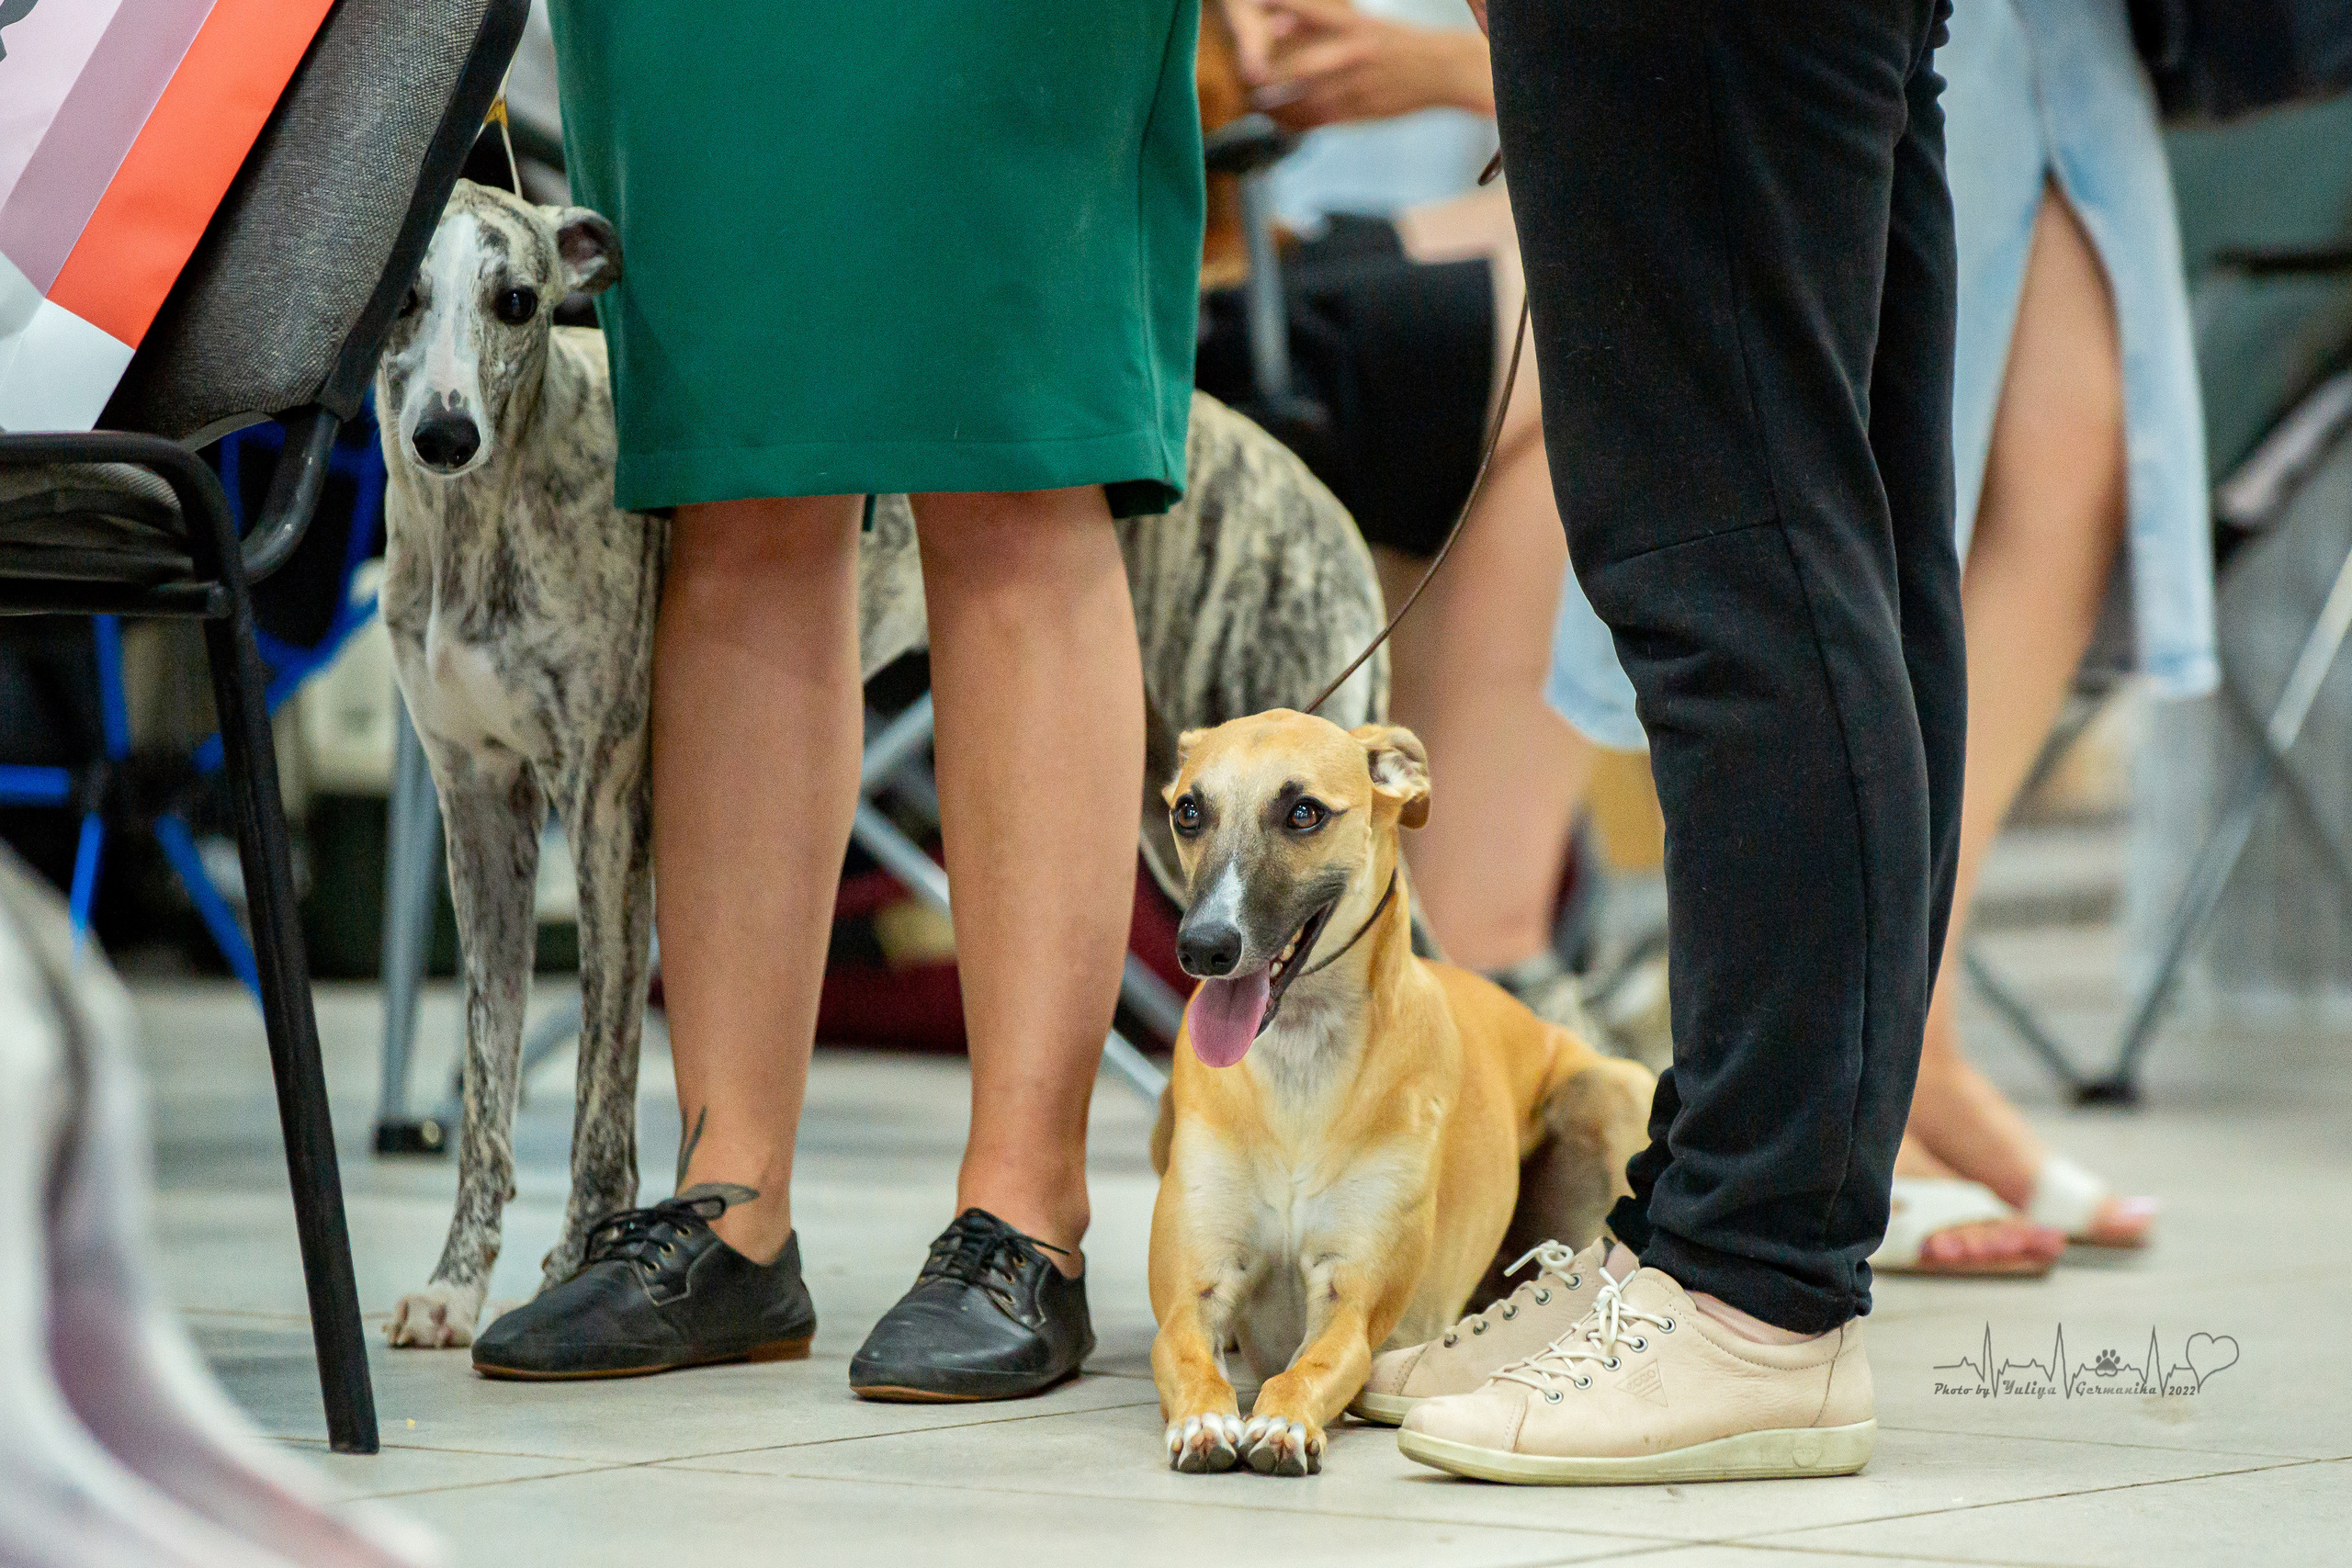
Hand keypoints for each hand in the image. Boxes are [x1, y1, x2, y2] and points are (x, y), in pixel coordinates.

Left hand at [1232, 0, 1494, 127]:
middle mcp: (1354, 55)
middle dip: (1270, 73)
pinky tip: (1282, 124)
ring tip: (1258, 106)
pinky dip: (1297, 124)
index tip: (1254, 5)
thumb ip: (1321, 25)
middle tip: (1248, 76)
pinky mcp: (1360, 112)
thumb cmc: (1397, 45)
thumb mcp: (1364, 24)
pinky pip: (1320, 121)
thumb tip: (1277, 26)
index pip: (1311, 12)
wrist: (1441, 72)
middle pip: (1300, 66)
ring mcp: (1357, 87)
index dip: (1282, 6)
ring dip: (1277, 105)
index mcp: (1356, 26)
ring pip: (1306, 99)